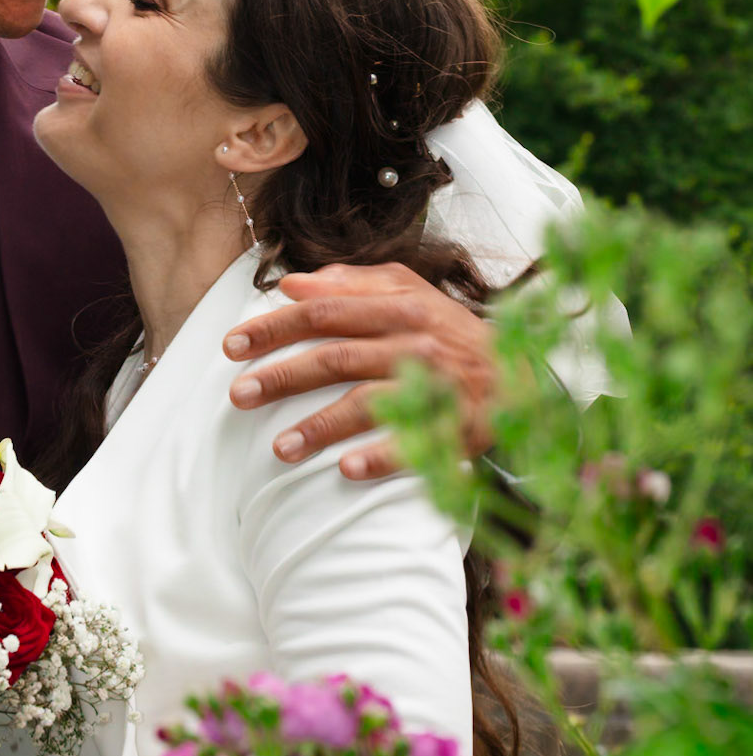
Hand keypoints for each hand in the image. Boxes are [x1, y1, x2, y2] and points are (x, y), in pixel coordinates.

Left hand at [223, 262, 496, 479]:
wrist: (523, 377)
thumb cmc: (451, 333)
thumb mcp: (409, 294)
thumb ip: (352, 284)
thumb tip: (293, 283)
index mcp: (400, 307)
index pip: (325, 312)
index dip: (275, 327)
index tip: (232, 345)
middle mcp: (416, 343)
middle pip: (336, 357)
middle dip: (282, 376)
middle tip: (238, 395)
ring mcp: (437, 388)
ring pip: (368, 403)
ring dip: (320, 427)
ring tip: (278, 449)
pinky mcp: (457, 429)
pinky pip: (416, 445)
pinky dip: (382, 457)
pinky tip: (346, 471)